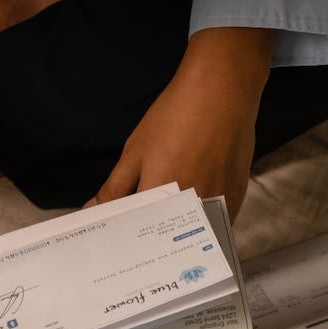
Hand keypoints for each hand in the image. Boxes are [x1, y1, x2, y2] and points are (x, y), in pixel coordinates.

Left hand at [90, 27, 273, 219]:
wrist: (222, 91)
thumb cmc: (175, 117)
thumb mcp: (135, 153)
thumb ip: (114, 189)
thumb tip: (92, 211)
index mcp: (160, 201)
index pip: (136, 236)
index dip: (125, 237)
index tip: (116, 237)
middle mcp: (191, 212)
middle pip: (166, 238)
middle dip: (149, 235)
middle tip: (140, 224)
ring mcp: (218, 208)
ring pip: (191, 234)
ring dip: (177, 230)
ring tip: (168, 212)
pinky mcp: (235, 201)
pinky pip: (213, 222)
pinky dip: (200, 219)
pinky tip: (192, 202)